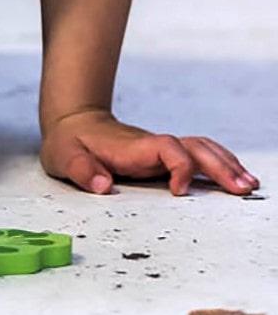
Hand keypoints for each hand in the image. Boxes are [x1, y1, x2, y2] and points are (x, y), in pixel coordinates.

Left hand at [40, 108, 260, 195]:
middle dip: (219, 166)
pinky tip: (235, 178)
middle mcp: (151, 145)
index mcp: (131, 146)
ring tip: (248, 185)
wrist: (73, 123)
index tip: (178, 191)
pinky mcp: (163, 155)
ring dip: (225, 164)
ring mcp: (159, 149)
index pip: (166, 147)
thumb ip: (82, 170)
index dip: (178, 166)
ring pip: (200, 149)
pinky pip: (197, 155)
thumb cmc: (70, 143)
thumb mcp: (65, 156)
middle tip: (242, 188)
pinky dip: (219, 164)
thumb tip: (102, 185)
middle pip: (194, 147)